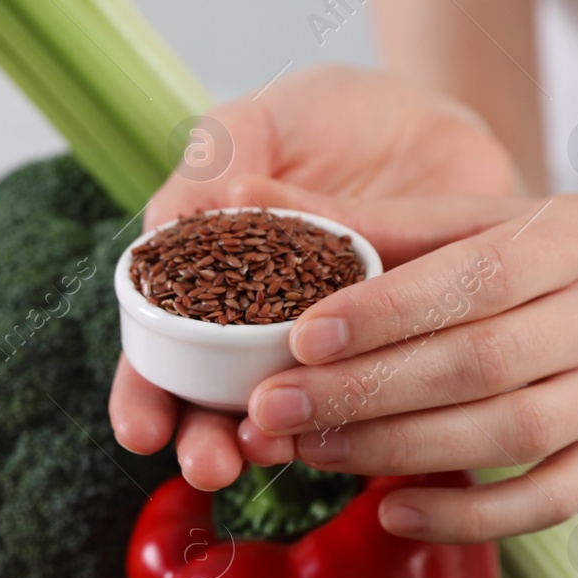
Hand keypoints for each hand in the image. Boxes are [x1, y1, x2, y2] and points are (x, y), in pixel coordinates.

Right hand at [112, 65, 522, 490]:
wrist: (435, 113)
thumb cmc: (327, 116)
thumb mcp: (262, 120)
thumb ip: (214, 161)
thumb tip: (175, 219)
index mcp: (205, 283)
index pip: (160, 354)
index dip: (144, 397)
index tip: (141, 431)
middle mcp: (258, 331)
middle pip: (215, 403)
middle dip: (204, 442)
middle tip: (209, 464)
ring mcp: (326, 349)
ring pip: (288, 414)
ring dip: (271, 444)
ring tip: (265, 453)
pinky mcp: (396, 354)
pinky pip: (375, 401)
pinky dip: (358, 424)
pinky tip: (348, 436)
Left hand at [178, 188, 577, 541]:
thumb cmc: (574, 261)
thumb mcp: (501, 221)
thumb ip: (382, 222)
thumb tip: (248, 201)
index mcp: (577, 238)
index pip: (475, 277)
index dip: (386, 311)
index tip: (300, 335)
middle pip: (483, 362)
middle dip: (367, 391)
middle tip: (274, 408)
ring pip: (511, 433)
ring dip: (400, 450)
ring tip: (314, 453)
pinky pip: (550, 500)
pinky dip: (470, 516)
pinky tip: (394, 515)